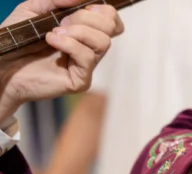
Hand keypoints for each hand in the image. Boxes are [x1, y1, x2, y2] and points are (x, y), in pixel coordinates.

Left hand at [0, 0, 123, 120]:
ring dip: (78, 31)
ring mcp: (86, 65)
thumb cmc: (16, 39)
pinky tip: (51, 40)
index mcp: (84, 31)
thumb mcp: (33, 9)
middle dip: (86, 18)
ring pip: (103, 42)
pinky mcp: (80, 80)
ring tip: (54, 32)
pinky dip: (69, 44)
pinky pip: (87, 57)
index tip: (82, 8)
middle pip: (111, 28)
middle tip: (61, 22)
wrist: (2, 64)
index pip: (112, 21)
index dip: (103, 10)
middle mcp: (89, 48)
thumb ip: (56, 0)